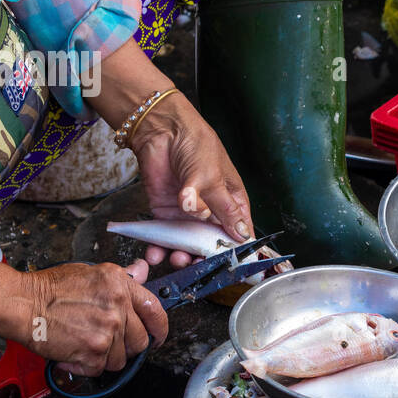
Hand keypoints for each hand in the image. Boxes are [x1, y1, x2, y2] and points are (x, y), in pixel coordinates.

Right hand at [0, 255, 169, 377]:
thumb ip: (122, 277)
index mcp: (121, 285)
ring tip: (85, 344)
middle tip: (109, 342)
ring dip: (105, 357)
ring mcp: (107, 331)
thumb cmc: (51, 287)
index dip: (159, 328)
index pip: (156, 310)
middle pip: (140, 341)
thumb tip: (143, 270)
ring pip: (121, 359)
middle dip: (127, 346)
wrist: (22, 303)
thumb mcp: (92, 272)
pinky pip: (100, 369)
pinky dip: (86, 366)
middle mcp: (118, 308)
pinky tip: (74, 353)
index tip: (157, 336)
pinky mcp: (92, 352)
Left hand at [86, 39, 254, 268]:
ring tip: (176, 258)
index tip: (233, 266)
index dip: (237, 249)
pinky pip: (164, 236)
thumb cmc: (196, 145)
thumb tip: (241, 235)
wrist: (161, 130)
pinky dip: (160, 246)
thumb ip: (223, 209)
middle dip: (204, 256)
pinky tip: (156, 252)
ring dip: (182, 254)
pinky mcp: (165, 212)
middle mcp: (211, 210)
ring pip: (188, 243)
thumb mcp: (214, 179)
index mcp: (232, 200)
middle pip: (212, 242)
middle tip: (198, 264)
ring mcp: (188, 213)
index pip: (239, 231)